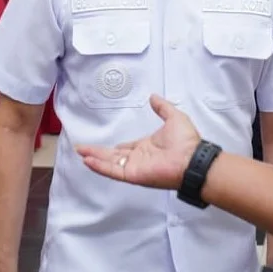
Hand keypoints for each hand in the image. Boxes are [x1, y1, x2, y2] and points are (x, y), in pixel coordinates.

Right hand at [76, 95, 199, 189]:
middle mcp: (139, 158)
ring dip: (94, 158)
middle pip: (113, 156)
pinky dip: (99, 166)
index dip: (116, 147)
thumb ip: (162, 107)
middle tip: (82, 148)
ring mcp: (134, 167)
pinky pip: (113, 170)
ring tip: (80, 153)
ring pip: (109, 162)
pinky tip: (88, 161)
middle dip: (97, 152)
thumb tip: (154, 97)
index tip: (106, 145)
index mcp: (147, 147)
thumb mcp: (174, 117)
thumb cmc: (186, 141)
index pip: (127, 148)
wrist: (192, 158)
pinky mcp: (132, 174)